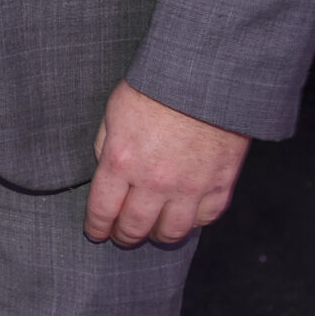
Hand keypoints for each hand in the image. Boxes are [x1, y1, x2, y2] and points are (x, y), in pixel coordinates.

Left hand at [84, 80, 250, 246]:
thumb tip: (106, 173)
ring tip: (151, 232)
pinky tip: (183, 217)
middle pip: (135, 228)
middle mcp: (154, 181)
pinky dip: (192, 222)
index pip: (103, 210)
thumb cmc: (155, 88)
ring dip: (157, 236)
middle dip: (123, 236)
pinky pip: (204, 219)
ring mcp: (189, 187)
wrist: (204, 79)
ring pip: (171, 232)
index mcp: (121, 161)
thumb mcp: (114, 112)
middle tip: (121, 236)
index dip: (97, 227)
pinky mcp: (219, 185)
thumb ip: (107, 146)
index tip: (96, 233)